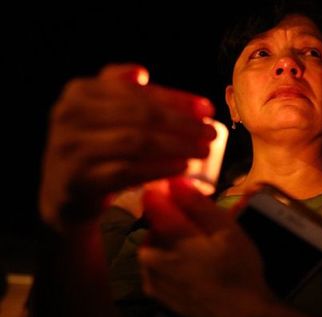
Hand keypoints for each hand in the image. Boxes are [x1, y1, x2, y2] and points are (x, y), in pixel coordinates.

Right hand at [39, 64, 216, 230]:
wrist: (66, 194)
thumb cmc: (96, 149)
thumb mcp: (102, 114)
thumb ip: (121, 91)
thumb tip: (141, 73)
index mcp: (80, 92)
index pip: (140, 92)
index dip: (178, 99)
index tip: (208, 109)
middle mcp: (70, 116)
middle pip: (142, 116)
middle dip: (183, 124)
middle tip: (211, 133)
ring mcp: (71, 148)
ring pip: (137, 142)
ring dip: (177, 145)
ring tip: (203, 150)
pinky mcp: (78, 180)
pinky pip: (127, 171)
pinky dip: (159, 168)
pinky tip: (182, 167)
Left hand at [138, 178, 275, 316]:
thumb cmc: (238, 270)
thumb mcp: (226, 230)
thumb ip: (197, 204)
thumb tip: (174, 180)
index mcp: (166, 235)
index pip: (153, 198)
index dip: (170, 191)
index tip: (189, 193)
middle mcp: (148, 254)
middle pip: (154, 222)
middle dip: (174, 218)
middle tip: (205, 228)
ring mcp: (149, 277)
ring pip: (154, 244)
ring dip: (171, 239)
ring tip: (201, 249)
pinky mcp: (154, 294)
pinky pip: (156, 265)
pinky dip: (170, 259)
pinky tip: (193, 268)